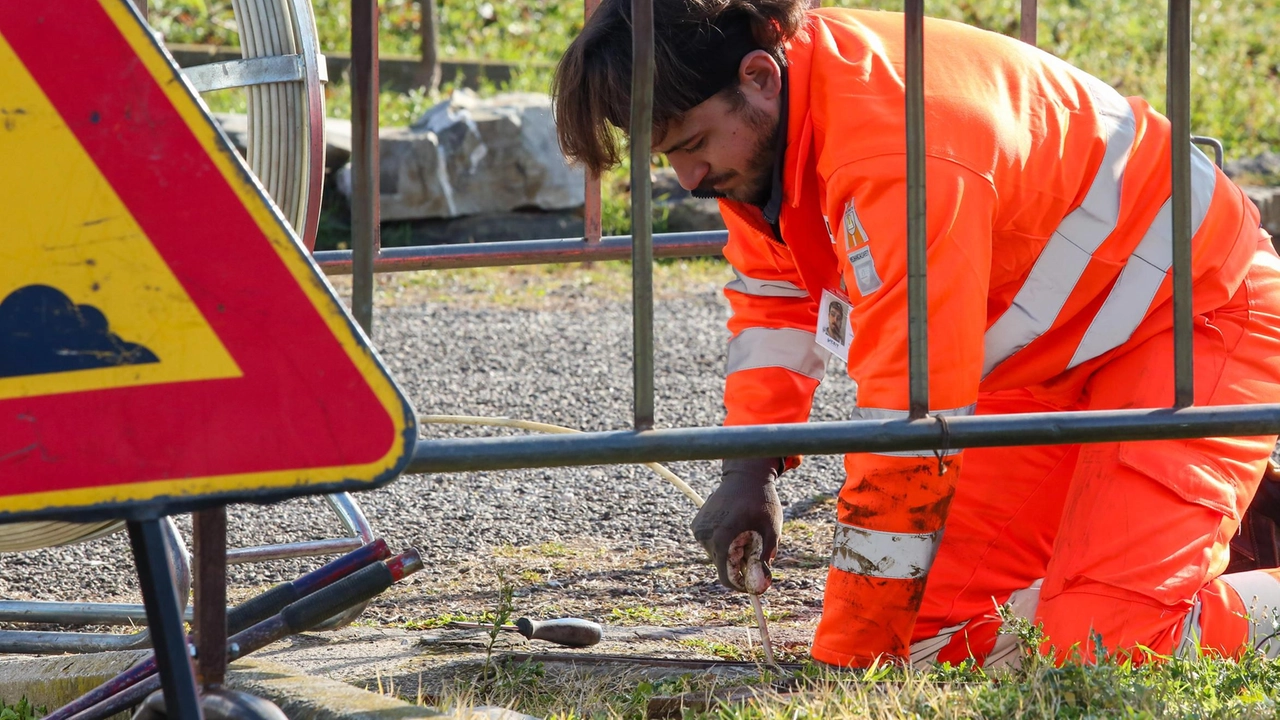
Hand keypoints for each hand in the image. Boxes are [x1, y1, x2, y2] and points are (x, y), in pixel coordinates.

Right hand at [691, 457, 783, 592]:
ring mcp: (699, 530)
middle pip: (723, 566)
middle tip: (756, 546)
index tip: (755, 582)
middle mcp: (705, 536)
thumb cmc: (762, 502)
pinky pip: (712, 543)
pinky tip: (735, 524)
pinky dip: (724, 541)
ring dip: (732, 551)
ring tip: (746, 531)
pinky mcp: (697, 524)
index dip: (742, 584)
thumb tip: (759, 586)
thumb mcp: (770, 532)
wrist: (746, 475)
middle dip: (740, 563)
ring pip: (718, 555)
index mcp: (722, 539)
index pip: (726, 577)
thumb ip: (763, 561)